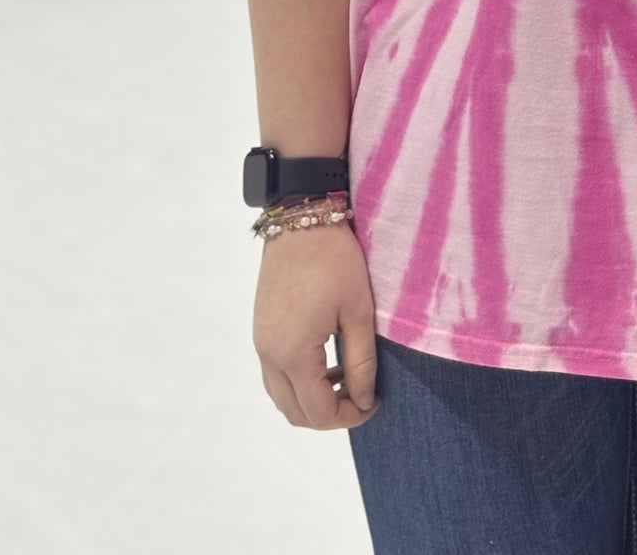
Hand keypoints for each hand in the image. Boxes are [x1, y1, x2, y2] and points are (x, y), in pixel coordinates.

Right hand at [253, 222, 381, 428]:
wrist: (302, 219)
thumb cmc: (335, 261)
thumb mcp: (359, 311)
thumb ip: (361, 362)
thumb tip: (364, 400)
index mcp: (293, 353)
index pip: (319, 411)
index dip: (350, 416)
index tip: (375, 403)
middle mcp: (270, 354)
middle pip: (295, 412)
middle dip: (330, 415)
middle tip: (362, 396)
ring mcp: (261, 342)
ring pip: (282, 396)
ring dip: (312, 400)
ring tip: (346, 378)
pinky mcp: (261, 329)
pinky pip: (275, 374)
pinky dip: (299, 382)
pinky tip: (326, 362)